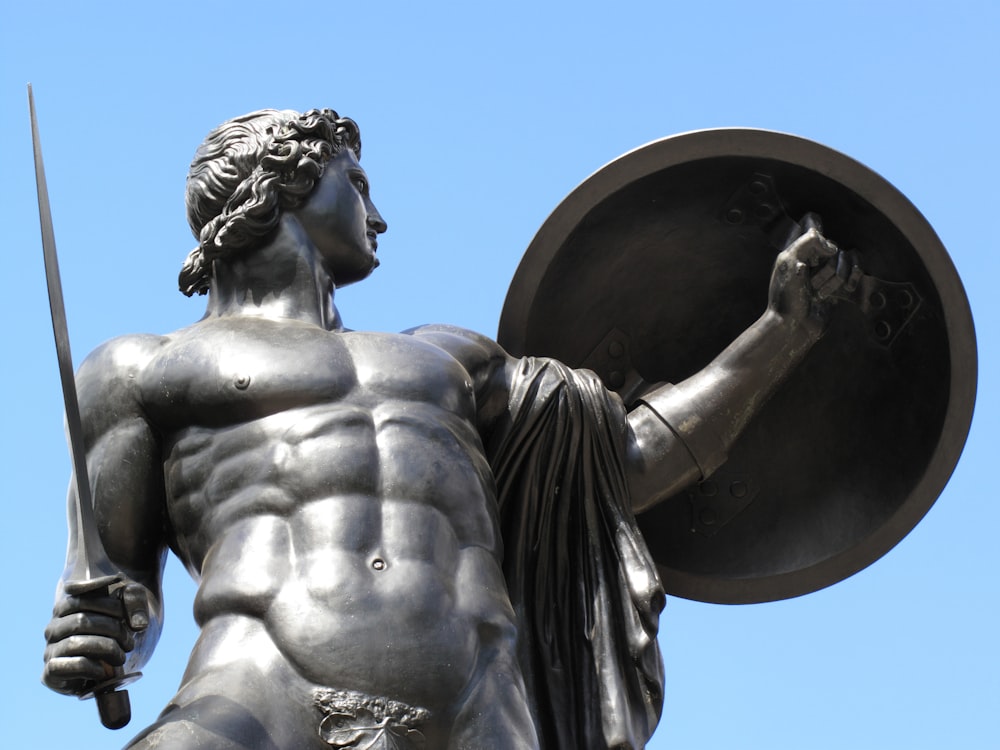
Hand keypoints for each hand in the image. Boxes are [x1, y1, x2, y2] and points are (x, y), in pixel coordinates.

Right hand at [42, 581, 148, 696]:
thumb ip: (135, 602)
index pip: (76, 591)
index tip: (119, 579)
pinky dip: (94, 667)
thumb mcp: (132, 608)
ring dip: (108, 649)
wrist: (109, 670)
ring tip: (122, 656)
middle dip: (113, 628)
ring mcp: (51, 649)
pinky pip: (74, 665)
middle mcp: (55, 626)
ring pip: (78, 643)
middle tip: (130, 641)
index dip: (96, 584)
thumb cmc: (118, 633)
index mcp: (67, 607)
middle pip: (82, 619)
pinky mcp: (51, 673)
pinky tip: (105, 670)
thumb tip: (138, 623)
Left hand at [767, 214, 860, 339]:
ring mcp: (827, 270)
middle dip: (825, 266)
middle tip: (812, 283)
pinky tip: (846, 289)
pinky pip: (857, 268)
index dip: (817, 227)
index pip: (812, 222)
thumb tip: (831, 244)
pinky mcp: (840, 283)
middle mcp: (813, 257)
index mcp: (796, 249)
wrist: (795, 327)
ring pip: (846, 257)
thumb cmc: (787, 297)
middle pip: (832, 244)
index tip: (816, 249)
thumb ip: (807, 242)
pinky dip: (853, 277)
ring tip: (821, 293)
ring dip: (836, 276)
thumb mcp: (789, 263)